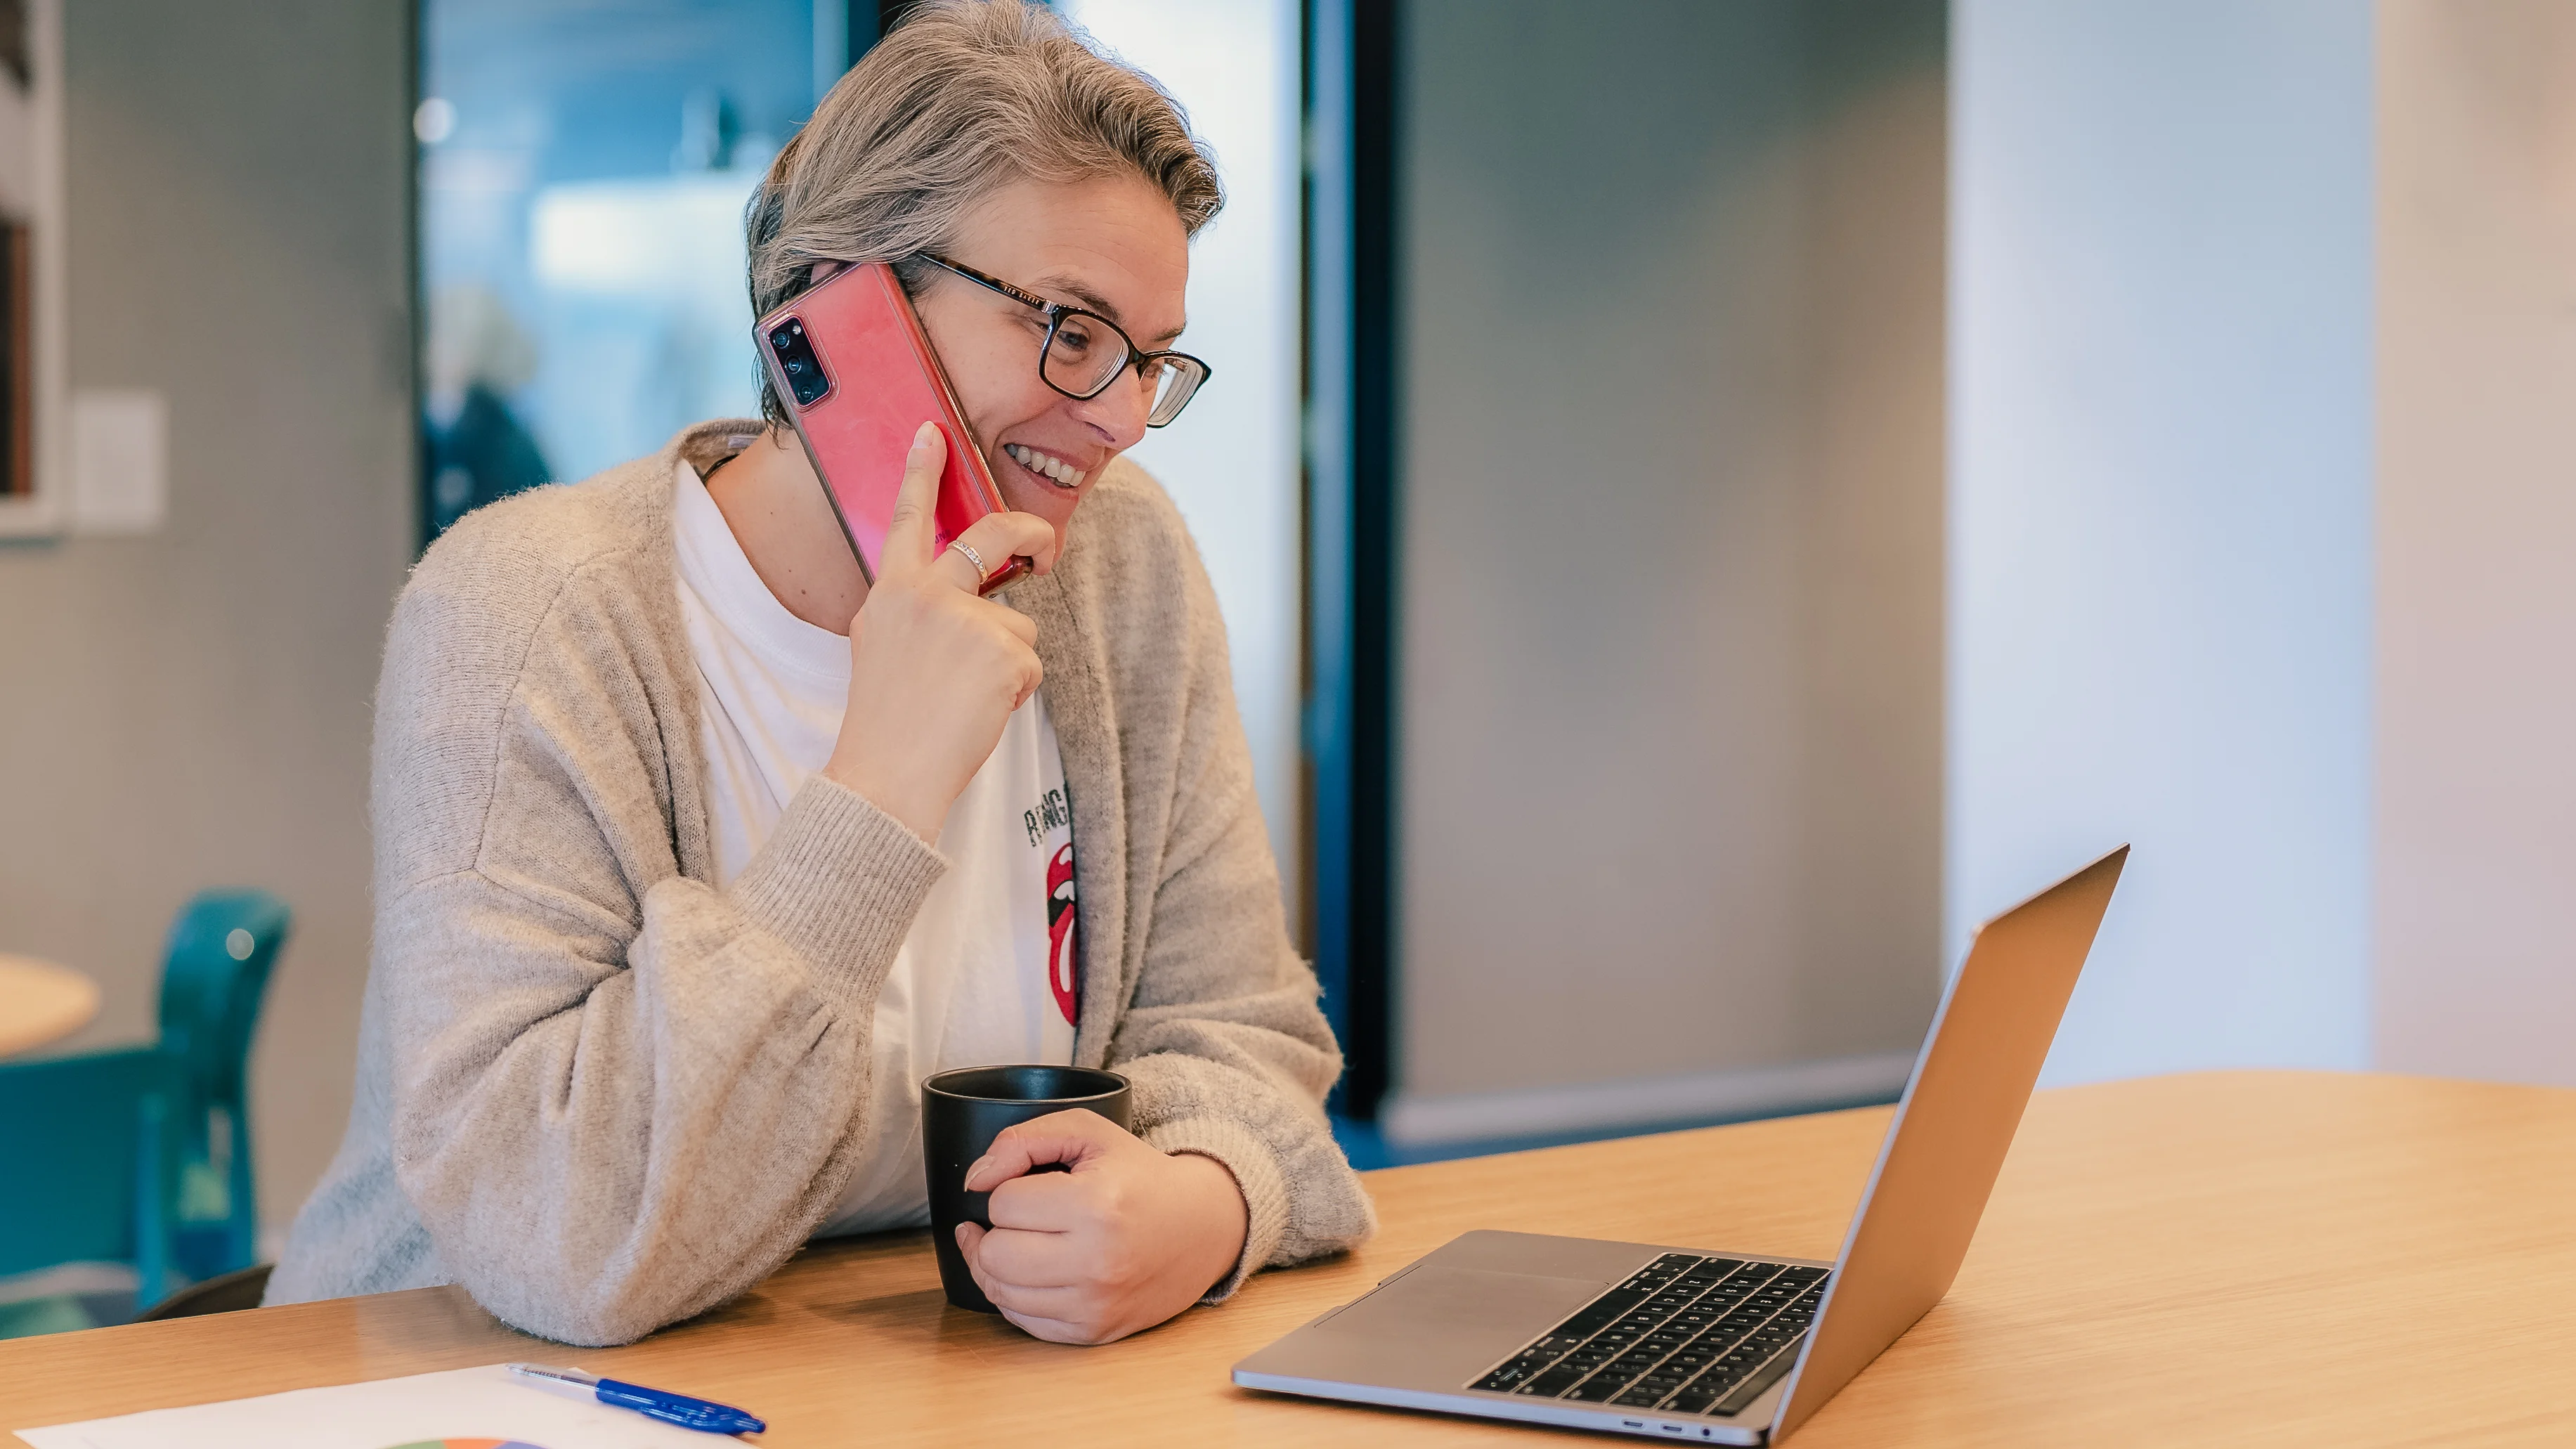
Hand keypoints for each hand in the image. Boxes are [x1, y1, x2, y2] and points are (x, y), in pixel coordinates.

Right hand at [823, 422, 1059, 840]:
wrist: (887, 773)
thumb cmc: (886, 719)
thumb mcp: (879, 645)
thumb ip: (912, 609)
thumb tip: (956, 598)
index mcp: (890, 591)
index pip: (908, 518)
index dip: (923, 471)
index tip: (935, 432)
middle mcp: (927, 594)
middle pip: (991, 539)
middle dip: (1027, 532)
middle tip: (1043, 546)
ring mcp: (968, 620)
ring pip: (1017, 624)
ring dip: (1006, 661)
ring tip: (965, 698)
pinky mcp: (1004, 650)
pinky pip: (1028, 662)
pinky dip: (1014, 690)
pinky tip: (980, 711)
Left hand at [955, 1109, 1250, 1344]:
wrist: (1200, 1227)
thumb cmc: (1140, 1176)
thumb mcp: (1089, 1133)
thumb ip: (1023, 1140)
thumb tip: (976, 1179)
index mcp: (1096, 1204)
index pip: (1002, 1203)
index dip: (1008, 1189)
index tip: (1032, 1186)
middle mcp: (1096, 1261)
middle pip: (993, 1254)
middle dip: (996, 1230)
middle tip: (1017, 1217)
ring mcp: (1095, 1303)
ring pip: (1000, 1291)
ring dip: (998, 1264)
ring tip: (1016, 1241)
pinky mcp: (1093, 1330)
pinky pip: (1022, 1319)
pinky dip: (1017, 1294)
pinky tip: (1032, 1271)